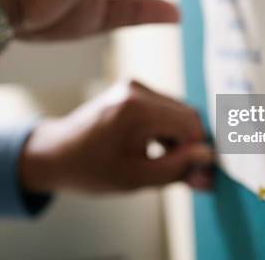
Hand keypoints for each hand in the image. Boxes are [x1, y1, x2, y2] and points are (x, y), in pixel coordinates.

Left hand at [18, 81, 214, 193]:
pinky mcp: (131, 90)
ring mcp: (133, 87)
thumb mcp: (136, 178)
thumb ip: (177, 169)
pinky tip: (158, 151)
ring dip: (180, 139)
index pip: (190, 123)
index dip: (200, 150)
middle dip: (192, 145)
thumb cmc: (90, 169)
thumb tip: (209, 163)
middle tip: (191, 176)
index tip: (201, 175)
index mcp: (136, 108)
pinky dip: (167, 130)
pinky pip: (163, 109)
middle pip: (186, 114)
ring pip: (177, 112)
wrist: (55, 153)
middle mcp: (137, 89)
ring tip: (168, 165)